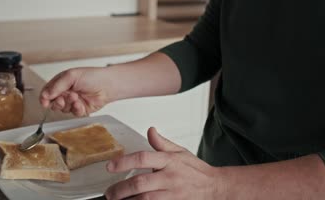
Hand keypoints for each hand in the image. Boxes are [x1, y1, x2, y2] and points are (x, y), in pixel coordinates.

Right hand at [40, 67, 112, 116]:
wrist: (108, 85)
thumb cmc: (92, 76)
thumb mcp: (71, 76)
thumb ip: (57, 86)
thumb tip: (45, 95)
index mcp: (61, 82)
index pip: (47, 92)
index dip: (44, 98)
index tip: (45, 102)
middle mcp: (65, 92)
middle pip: (53, 103)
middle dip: (58, 102)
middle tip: (64, 98)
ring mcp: (73, 102)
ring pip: (63, 109)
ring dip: (69, 104)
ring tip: (76, 97)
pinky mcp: (80, 109)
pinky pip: (73, 113)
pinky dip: (76, 109)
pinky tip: (81, 104)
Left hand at [105, 127, 221, 199]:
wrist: (215, 188)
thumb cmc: (196, 170)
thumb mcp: (180, 152)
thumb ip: (162, 143)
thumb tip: (150, 130)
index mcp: (169, 161)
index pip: (143, 158)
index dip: (124, 162)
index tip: (110, 166)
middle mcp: (170, 177)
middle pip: (140, 183)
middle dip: (121, 189)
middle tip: (110, 193)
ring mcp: (172, 194)